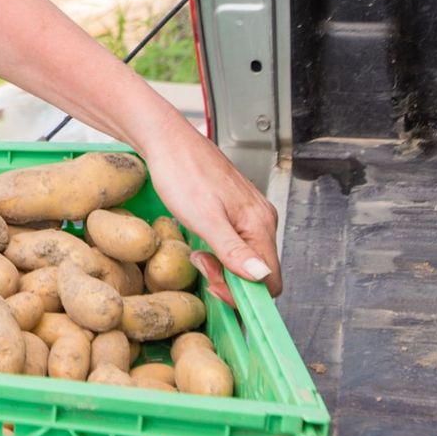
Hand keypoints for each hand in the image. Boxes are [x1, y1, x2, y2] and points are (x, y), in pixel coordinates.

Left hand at [138, 119, 281, 308]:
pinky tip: (201, 242)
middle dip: (230, 279)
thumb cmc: (182, 173)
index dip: (245, 294)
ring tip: (199, 253)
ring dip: (223, 266)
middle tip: (202, 265)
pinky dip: (220, 251)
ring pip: (246, 258)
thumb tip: (261, 276)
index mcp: (260, 223)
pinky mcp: (235, 209)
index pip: (270, 280)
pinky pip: (237, 243)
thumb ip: (234, 250)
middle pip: (259, 271)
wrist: (166, 141)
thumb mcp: (205, 219)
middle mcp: (262, 219)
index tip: (216, 288)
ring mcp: (250, 213)